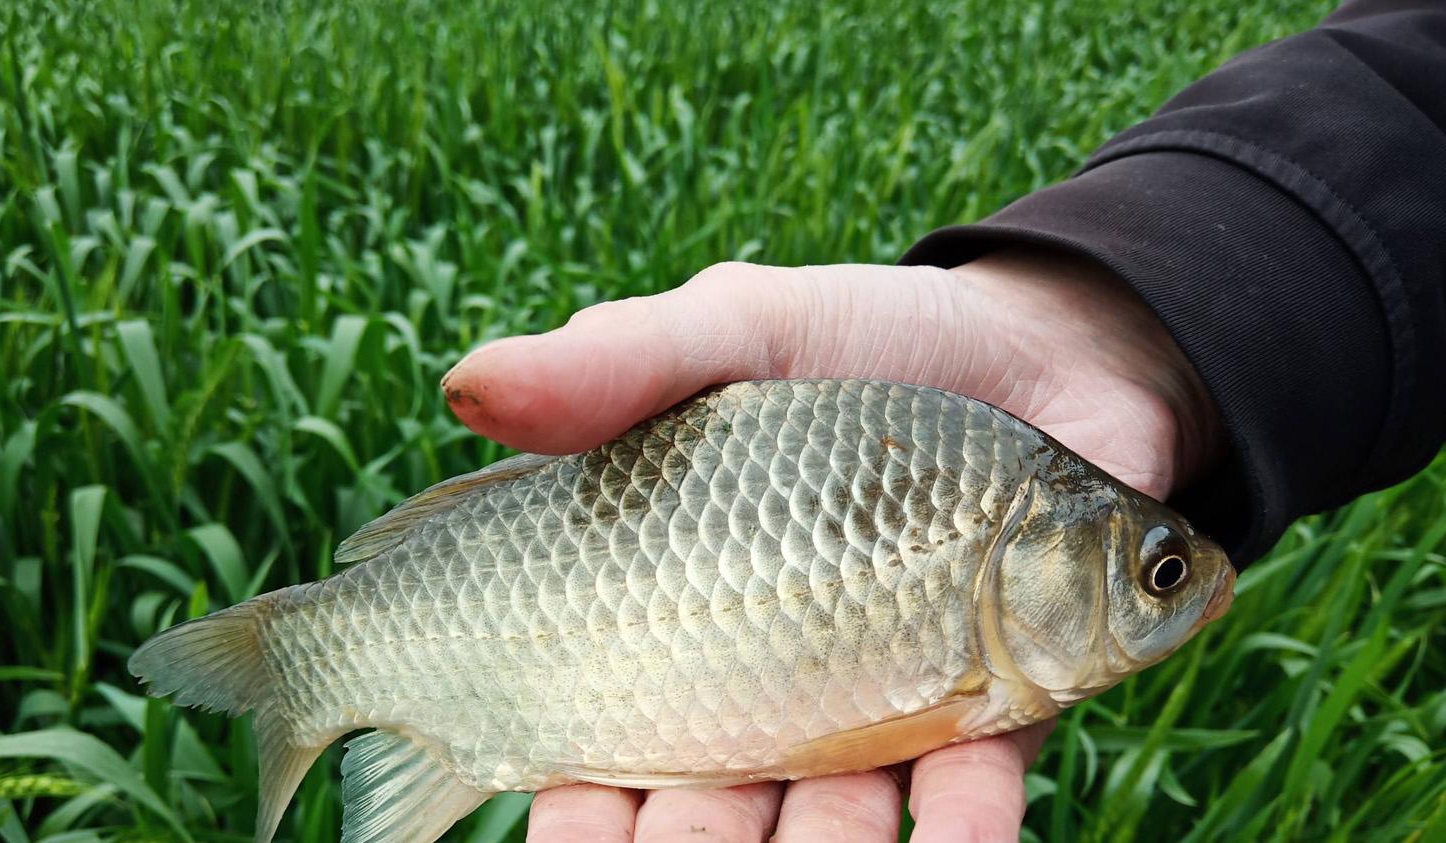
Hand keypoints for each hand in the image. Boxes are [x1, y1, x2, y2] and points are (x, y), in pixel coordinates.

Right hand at [443, 250, 1220, 841]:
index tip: (567, 821)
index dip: (578, 805)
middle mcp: (773, 680)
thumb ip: (616, 365)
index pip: (599, 738)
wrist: (1041, 345)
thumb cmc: (866, 336)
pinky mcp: (995, 710)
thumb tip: (464, 389)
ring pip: (826, 823)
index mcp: (683, 611)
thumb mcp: (736, 331)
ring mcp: (880, 706)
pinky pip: (969, 796)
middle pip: (710, 810)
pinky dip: (959, 832)